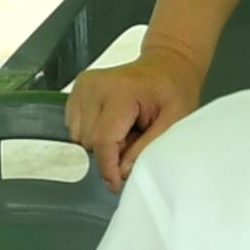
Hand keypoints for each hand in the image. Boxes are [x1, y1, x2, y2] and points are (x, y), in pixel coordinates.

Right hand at [66, 46, 205, 191]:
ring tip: (126, 128)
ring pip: (80, 137)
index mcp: (121, 91)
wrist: (166, 65)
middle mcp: (96, 86)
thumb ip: (148, 147)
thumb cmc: (173, 89)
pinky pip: (76, 127)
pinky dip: (94, 131)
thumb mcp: (174, 121)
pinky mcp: (78, 90)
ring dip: (102, 142)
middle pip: (90, 141)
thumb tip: (123, 171)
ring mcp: (84, 86)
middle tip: (136, 138)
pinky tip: (114, 122)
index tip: (116, 183)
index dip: (109, 167)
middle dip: (112, 150)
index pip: (103, 139)